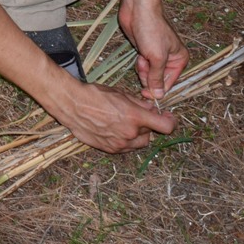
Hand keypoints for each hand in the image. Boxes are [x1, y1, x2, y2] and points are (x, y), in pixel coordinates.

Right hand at [51, 80, 176, 152]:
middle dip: (148, 124)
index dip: (170, 121)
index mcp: (135, 117)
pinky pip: (126, 147)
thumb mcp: (121, 93)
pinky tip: (116, 128)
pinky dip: (126, 140)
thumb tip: (151, 109)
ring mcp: (120, 144)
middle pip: (151, 133)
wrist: (73, 106)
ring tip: (125, 122)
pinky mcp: (110, 150)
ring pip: (139, 143)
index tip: (167, 116)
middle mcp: (130, 134)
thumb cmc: (95, 95)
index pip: (165, 126)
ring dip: (138, 134)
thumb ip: (139, 103)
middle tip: (138, 115)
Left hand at [118, 3, 188, 100]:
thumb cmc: (151, 30)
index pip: (169, 83)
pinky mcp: (145, 51)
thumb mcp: (157, 57)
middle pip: (158, 80)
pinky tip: (138, 54)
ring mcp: (156, 55)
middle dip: (149, 76)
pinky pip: (142, 66)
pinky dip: (139, 64)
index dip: (157, 90)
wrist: (138, 10)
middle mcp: (170, 59)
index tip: (145, 94)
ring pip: (149, 74)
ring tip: (142, 57)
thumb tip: (159, 96)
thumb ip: (157, 77)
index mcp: (179, 59)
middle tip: (144, 64)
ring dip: (143, 69)